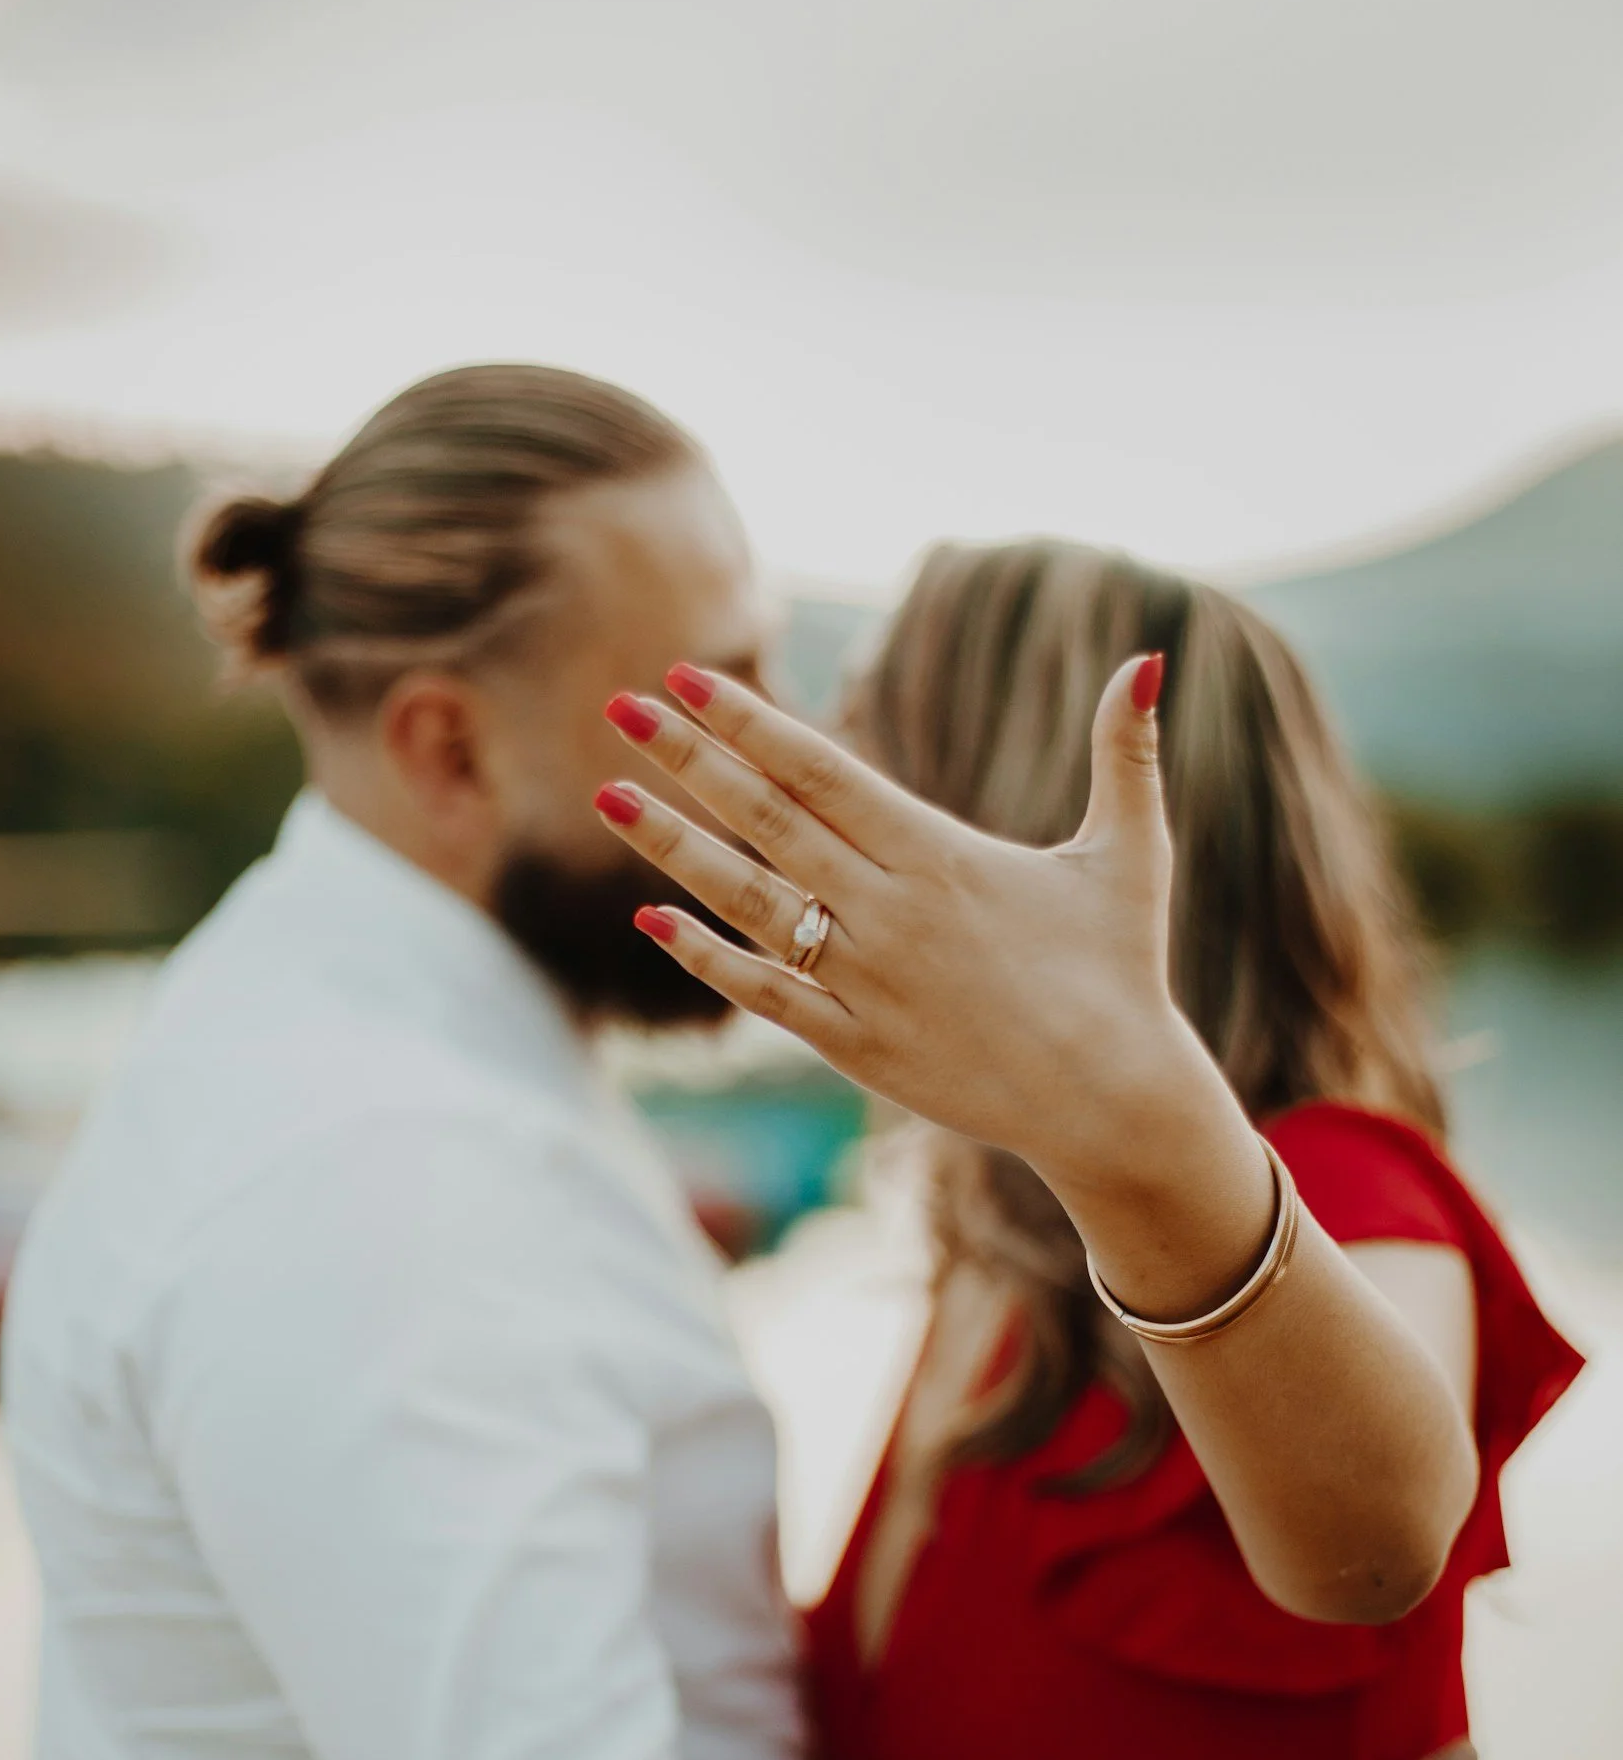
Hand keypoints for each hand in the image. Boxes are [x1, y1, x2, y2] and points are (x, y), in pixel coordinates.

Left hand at [597, 655, 1214, 1207]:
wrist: (1113, 1102)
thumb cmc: (1120, 972)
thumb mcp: (1131, 853)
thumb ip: (1126, 754)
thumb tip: (1151, 657)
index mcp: (940, 855)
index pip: (821, 770)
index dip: (749, 721)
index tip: (687, 676)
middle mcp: (889, 912)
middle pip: (767, 822)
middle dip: (688, 759)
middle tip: (620, 707)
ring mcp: (866, 981)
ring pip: (747, 902)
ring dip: (672, 847)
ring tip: (607, 797)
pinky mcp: (856, 1045)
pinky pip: (763, 994)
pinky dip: (705, 957)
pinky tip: (651, 918)